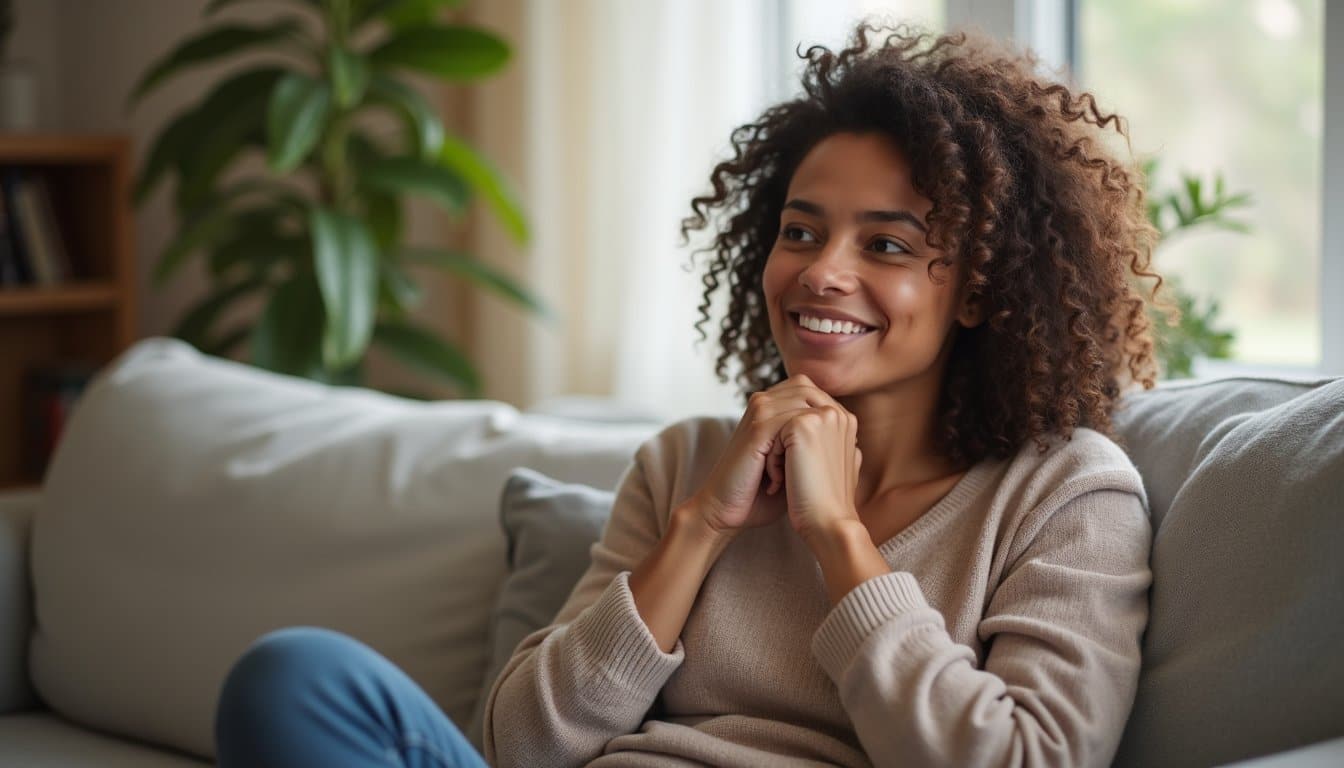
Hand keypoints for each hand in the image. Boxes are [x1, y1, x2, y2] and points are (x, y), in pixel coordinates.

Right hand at [691, 375, 837, 535]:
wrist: (727, 509)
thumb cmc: (762, 491)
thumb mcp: (795, 462)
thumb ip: (818, 444)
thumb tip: (853, 439)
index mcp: (774, 405)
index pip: (814, 391)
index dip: (825, 419)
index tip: (824, 455)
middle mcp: (766, 401)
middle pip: (811, 392)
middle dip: (819, 426)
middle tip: (813, 463)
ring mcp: (761, 411)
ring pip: (804, 410)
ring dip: (805, 444)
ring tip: (791, 475)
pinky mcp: (757, 427)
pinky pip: (793, 426)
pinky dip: (793, 456)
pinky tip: (780, 480)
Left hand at [774, 381, 863, 544]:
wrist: (827, 525)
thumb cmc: (825, 502)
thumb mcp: (829, 463)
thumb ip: (824, 441)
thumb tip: (807, 434)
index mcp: (846, 421)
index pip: (801, 413)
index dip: (785, 438)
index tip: (792, 469)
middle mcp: (840, 413)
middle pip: (788, 414)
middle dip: (779, 441)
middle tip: (788, 475)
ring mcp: (824, 415)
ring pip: (779, 424)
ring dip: (775, 450)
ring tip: (784, 478)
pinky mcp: (805, 424)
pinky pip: (772, 432)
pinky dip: (770, 458)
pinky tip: (781, 480)